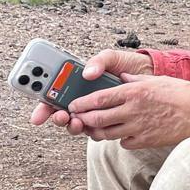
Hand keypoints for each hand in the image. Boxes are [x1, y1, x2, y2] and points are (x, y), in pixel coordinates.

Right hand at [30, 48, 154, 131]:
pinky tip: (94, 128)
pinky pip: (96, 130)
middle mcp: (82, 99)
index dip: (43, 106)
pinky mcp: (109, 121)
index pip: (54, 96)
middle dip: (56, 117)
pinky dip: (92, 131)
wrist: (151, 76)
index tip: (39, 115)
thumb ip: (98, 61)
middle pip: (61, 113)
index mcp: (77, 83)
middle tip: (60, 116)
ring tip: (77, 122)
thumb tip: (87, 73)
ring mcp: (94, 111)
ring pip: (76, 124)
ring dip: (72, 126)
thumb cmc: (128, 65)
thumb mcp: (112, 58)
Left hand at [62, 74, 189, 149]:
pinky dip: (119, 139)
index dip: (81, 104)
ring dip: (96, 131)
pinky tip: (122, 133)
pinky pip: (124, 143)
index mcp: (134, 92)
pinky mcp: (146, 141)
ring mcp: (139, 128)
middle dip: (82, 119)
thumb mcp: (157, 80)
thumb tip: (120, 80)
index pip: (98, 99)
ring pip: (106, 134)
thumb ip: (135, 81)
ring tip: (93, 128)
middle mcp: (133, 111)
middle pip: (97, 119)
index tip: (73, 105)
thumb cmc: (182, 93)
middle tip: (77, 118)